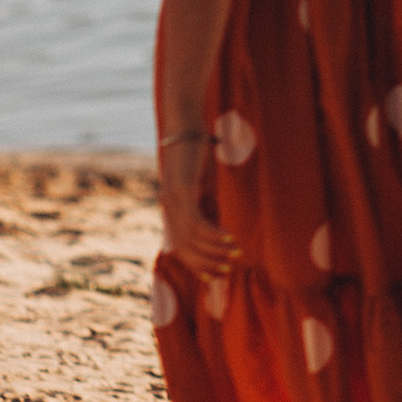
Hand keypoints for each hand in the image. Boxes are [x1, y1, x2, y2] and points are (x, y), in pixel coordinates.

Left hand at [157, 138, 238, 280]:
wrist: (184, 125)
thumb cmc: (194, 151)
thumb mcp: (198, 181)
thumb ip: (201, 199)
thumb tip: (214, 217)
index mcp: (170, 207)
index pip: (180, 246)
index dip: (195, 263)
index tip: (213, 275)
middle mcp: (168, 207)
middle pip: (184, 247)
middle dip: (205, 263)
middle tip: (227, 270)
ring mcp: (173, 200)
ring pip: (191, 238)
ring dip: (213, 250)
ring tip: (234, 255)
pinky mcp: (182, 191)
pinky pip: (196, 222)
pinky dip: (212, 234)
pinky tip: (228, 238)